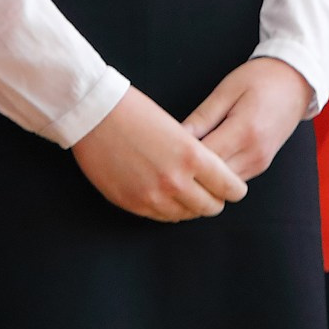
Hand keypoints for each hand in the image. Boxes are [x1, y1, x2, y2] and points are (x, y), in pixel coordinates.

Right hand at [71, 87, 247, 221]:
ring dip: (190, 205)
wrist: (94, 115)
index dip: (234, 188)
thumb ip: (195, 157)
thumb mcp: (177, 129)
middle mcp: (176, 181)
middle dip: (214, 199)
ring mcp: (153, 196)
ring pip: (187, 215)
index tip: (232, 186)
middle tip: (209, 190)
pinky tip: (164, 194)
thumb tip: (209, 178)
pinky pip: (162, 217)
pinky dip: (168, 208)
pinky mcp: (134, 204)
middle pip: (211, 207)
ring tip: (185, 191)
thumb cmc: (135, 111)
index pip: (230, 188)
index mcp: (192, 156)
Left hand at [181, 57, 311, 182]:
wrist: (297, 81)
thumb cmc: (261, 78)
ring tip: (185, 157)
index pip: (204, 159)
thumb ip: (202, 116)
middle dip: (189, 169)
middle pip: (212, 178)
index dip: (181, 156)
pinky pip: (233, 179)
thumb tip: (177, 136)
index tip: (164, 148)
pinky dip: (217, 174)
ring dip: (203, 175)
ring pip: (222, 184)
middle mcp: (254, 154)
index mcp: (244, 131)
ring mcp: (260, 163)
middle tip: (169, 156)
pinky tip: (204, 158)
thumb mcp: (226, 89)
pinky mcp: (262, 165)